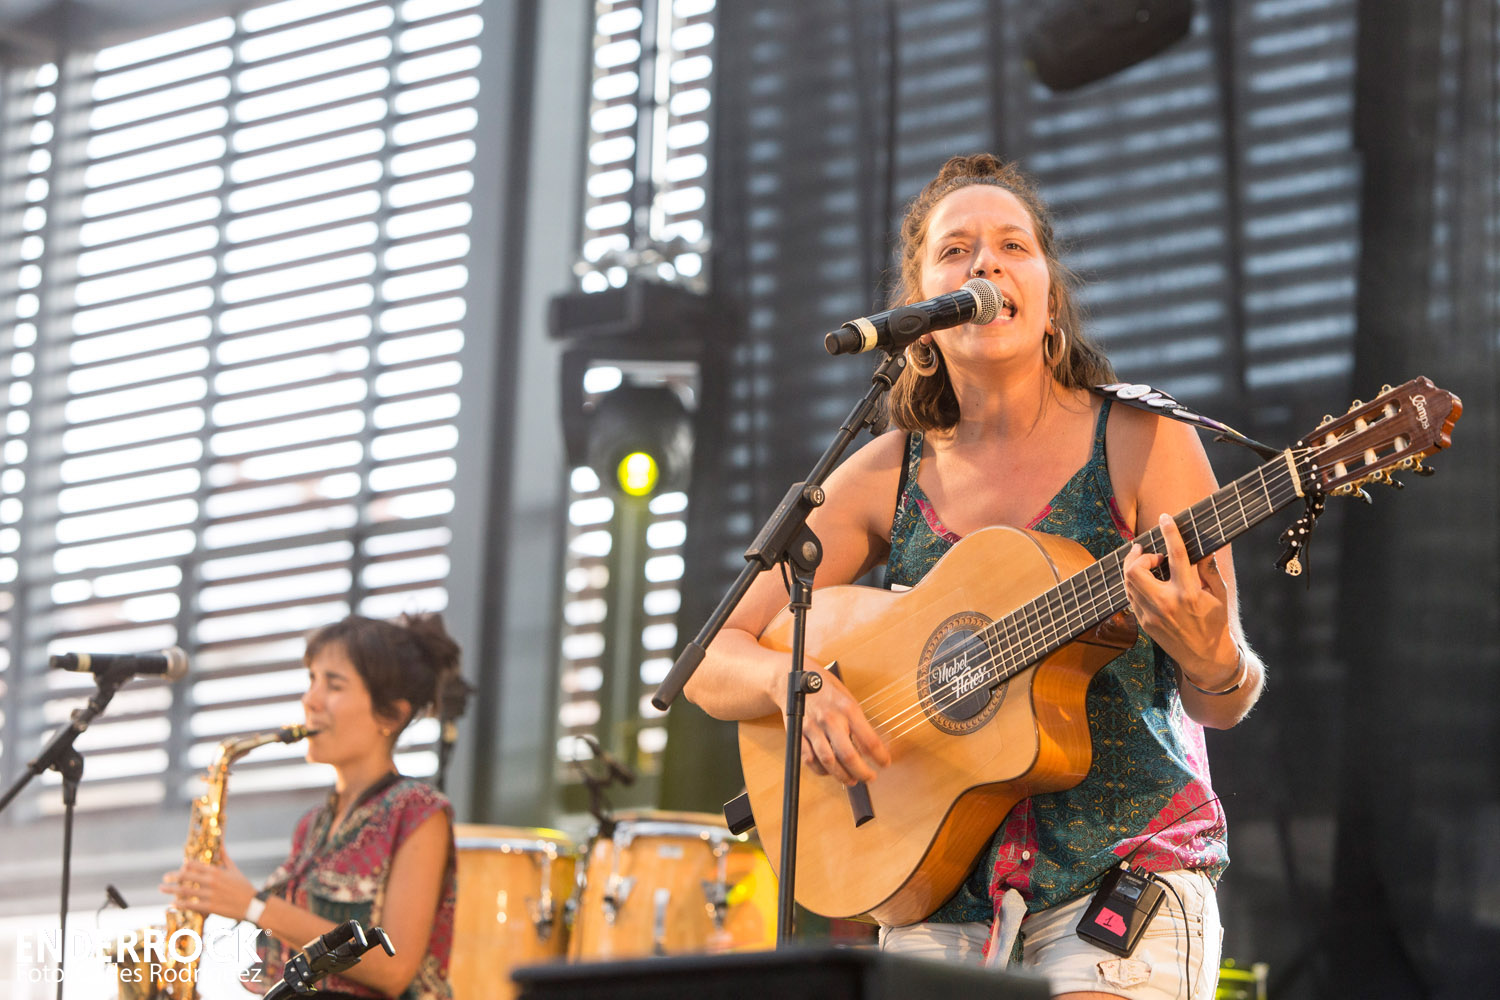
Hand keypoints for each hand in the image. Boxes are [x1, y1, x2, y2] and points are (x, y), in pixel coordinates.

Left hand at [159, 857, 255, 920]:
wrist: (252, 905)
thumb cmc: (243, 886)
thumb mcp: (234, 870)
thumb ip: (225, 857)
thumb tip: (221, 844)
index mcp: (217, 871)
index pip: (195, 865)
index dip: (185, 865)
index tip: (180, 867)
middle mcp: (212, 882)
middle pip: (187, 877)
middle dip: (173, 876)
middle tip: (164, 877)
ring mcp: (210, 895)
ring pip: (186, 891)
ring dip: (171, 889)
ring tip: (162, 888)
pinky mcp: (210, 907)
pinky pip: (191, 905)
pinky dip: (180, 904)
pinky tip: (172, 903)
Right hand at [791, 666, 890, 785]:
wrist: (793, 677)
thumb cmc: (824, 688)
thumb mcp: (847, 698)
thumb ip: (858, 721)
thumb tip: (870, 747)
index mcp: (847, 708)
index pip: (869, 740)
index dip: (880, 756)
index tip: (885, 763)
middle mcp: (830, 719)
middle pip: (848, 755)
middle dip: (862, 772)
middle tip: (870, 777)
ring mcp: (812, 728)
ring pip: (828, 762)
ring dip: (842, 776)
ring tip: (852, 779)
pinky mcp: (798, 735)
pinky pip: (810, 760)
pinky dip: (821, 770)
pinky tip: (830, 771)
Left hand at [1121, 514, 1236, 680]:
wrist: (1205, 657)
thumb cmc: (1215, 623)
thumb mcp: (1218, 594)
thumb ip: (1208, 569)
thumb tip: (1203, 546)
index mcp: (1188, 594)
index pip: (1176, 556)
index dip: (1170, 533)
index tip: (1166, 518)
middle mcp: (1166, 603)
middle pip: (1135, 571)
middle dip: (1138, 556)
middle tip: (1149, 552)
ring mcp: (1151, 615)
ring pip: (1128, 583)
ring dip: (1134, 568)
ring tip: (1148, 563)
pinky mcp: (1143, 622)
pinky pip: (1130, 596)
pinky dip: (1134, 584)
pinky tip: (1145, 581)